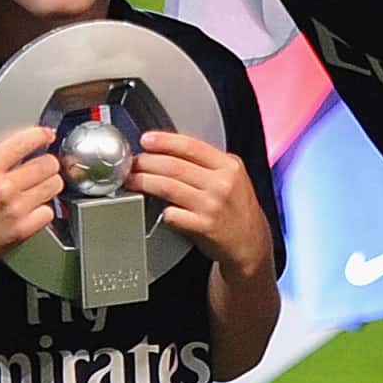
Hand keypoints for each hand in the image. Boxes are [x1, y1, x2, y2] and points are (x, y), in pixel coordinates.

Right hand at [0, 124, 64, 277]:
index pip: (23, 142)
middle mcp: (2, 188)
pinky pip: (48, 212)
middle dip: (48, 161)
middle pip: (47, 164)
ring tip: (41, 185)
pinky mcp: (21, 231)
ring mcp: (14, 210)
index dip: (40, 135)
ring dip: (50, 183)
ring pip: (53, 186)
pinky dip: (44, 209)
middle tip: (45, 164)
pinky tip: (34, 208)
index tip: (45, 135)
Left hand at [130, 131, 275, 274]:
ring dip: (144, 182)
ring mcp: (212, 206)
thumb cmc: (237, 209)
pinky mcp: (203, 227)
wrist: (250, 242)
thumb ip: (208, 162)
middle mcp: (222, 184)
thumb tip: (169, 149)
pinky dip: (160, 209)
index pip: (191, 146)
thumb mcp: (233, 177)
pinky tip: (153, 207)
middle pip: (174, 166)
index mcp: (229, 166)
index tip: (146, 140)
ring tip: (132, 181)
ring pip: (168, 187)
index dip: (164, 141)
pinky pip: (172, 214)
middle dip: (146, 162)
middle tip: (132, 164)